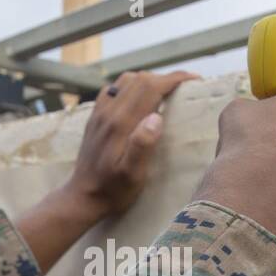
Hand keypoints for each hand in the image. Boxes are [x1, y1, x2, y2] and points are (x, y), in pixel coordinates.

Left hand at [65, 70, 200, 219]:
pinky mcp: (95, 117)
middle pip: (139, 79)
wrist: (82, 197)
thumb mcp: (132, 175)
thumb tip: (157, 117)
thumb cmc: (112, 190)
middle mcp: (108, 112)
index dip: (173, 79)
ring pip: (126, 81)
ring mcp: (99, 113)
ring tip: (165, 91)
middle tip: (184, 86)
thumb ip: (142, 145)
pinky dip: (131, 86)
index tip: (193, 80)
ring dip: (148, 80)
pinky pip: (113, 90)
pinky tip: (139, 99)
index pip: (150, 87)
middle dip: (164, 78)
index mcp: (121, 123)